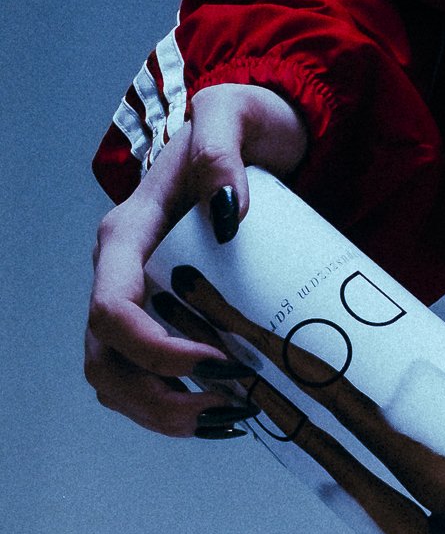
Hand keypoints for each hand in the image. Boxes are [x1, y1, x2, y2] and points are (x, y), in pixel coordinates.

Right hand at [85, 84, 309, 437]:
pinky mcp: (157, 313)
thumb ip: (222, 151)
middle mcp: (118, 271)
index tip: (221, 361)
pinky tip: (226, 414)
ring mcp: (133, 296)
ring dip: (165, 414)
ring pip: (118, 379)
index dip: (157, 350)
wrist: (249, 131)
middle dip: (159, 398)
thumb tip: (226, 216)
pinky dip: (175, 407)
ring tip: (233, 417)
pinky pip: (143, 377)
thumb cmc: (241, 125)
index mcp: (126, 234)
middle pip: (106, 359)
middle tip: (232, 405)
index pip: (112, 310)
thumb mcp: (233, 117)